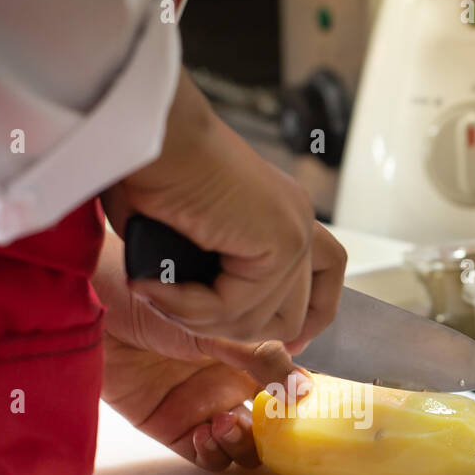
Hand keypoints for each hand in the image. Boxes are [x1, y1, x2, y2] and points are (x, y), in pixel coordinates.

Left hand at [94, 236, 309, 470]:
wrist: (94, 305)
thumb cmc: (152, 296)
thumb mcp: (219, 323)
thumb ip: (264, 356)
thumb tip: (304, 388)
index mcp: (247, 351)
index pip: (285, 386)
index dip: (298, 404)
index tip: (304, 410)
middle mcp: (228, 380)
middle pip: (269, 425)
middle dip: (273, 433)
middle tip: (264, 422)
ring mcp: (200, 405)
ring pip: (240, 446)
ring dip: (243, 444)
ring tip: (224, 423)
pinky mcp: (169, 426)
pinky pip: (205, 458)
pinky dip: (213, 455)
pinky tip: (205, 433)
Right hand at [100, 70, 345, 349]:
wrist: (146, 132)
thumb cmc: (147, 171)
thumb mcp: (188, 241)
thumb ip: (212, 280)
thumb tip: (220, 326)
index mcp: (284, 215)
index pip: (328, 281)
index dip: (305, 320)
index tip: (269, 343)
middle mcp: (298, 221)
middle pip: (293, 318)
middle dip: (231, 330)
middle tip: (173, 307)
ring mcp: (294, 232)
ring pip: (255, 323)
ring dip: (194, 317)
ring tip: (154, 289)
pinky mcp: (280, 243)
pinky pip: (232, 309)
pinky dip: (185, 307)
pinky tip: (152, 286)